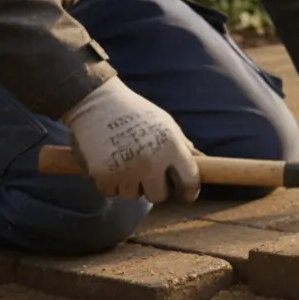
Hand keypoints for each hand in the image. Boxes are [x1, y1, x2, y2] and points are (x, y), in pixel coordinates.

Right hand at [61, 77, 200, 203]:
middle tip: (149, 177)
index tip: (186, 196)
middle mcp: (150, 162)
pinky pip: (110, 191)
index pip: (189, 181)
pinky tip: (110, 166)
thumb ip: (182, 146)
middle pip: (159, 196)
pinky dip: (109, 183)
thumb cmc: (136, 113)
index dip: (189, 192)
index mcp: (171, 148)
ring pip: (133, 195)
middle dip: (155, 189)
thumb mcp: (166, 125)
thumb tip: (201, 162)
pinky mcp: (103, 174)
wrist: (97, 103)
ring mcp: (126, 170)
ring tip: (126, 165)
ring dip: (130, 185)